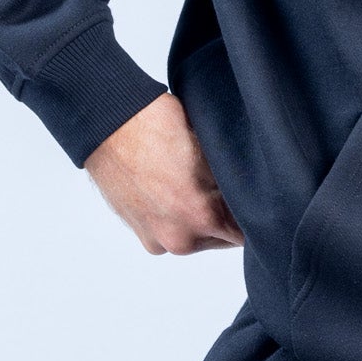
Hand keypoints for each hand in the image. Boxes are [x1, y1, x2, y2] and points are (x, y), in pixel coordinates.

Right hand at [84, 93, 245, 255]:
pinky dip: (175, 217)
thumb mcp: (211, 150)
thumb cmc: (159, 125)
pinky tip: (173, 189)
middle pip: (219, 238)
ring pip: (194, 237)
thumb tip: (250, 195)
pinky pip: (168, 231)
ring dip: (199, 218)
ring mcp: (154, 238)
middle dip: (225, 217)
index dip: (251, 215)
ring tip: (193, 184)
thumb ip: (231, 184)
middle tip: (221, 187)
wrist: (109, 122)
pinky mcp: (137, 231)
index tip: (252, 199)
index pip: (244, 234)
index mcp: (201, 218)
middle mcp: (178, 238)